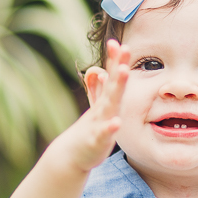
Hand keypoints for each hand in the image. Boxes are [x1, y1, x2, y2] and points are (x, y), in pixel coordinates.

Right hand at [57, 40, 128, 172]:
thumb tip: (102, 70)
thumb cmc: (90, 130)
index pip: (111, 77)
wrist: (72, 155)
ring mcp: (99, 123)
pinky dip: (110, 127)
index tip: (119, 42)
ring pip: (109, 104)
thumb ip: (101, 89)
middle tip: (125, 48)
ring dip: (117, 87)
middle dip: (118, 66)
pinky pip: (104, 133)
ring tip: (124, 71)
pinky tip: (117, 121)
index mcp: (105, 102)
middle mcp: (103, 109)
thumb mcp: (98, 108)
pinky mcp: (96, 140)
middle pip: (113, 85)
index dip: (115, 60)